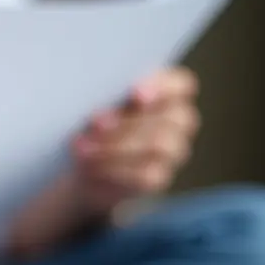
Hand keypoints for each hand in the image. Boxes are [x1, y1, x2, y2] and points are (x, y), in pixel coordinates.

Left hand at [71, 67, 200, 211]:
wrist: (86, 164)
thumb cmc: (94, 123)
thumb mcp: (96, 107)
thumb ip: (106, 103)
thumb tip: (100, 116)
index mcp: (169, 92)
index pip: (181, 86)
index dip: (161, 88)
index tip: (135, 94)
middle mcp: (179, 121)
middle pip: (169, 119)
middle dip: (128, 121)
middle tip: (95, 124)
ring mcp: (173, 152)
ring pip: (157, 147)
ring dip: (115, 148)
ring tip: (82, 149)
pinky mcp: (159, 178)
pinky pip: (143, 176)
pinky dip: (113, 171)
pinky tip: (90, 168)